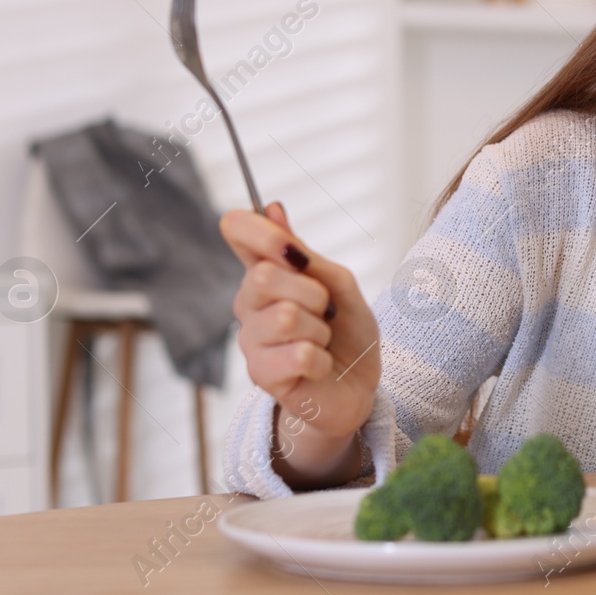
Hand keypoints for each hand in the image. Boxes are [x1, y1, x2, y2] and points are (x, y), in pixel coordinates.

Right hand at [222, 202, 380, 486]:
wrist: (359, 385)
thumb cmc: (347, 331)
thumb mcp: (337, 284)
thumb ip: (304, 254)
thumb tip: (272, 208)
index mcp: (265, 272)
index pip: (237, 229)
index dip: (259, 230)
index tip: (290, 248)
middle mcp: (248, 303)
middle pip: (264, 275)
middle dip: (313, 293)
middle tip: (326, 313)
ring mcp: (250, 341)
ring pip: (286, 316)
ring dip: (320, 329)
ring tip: (322, 341)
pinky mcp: (261, 376)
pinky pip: (299, 353)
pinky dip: (322, 358)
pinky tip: (319, 366)